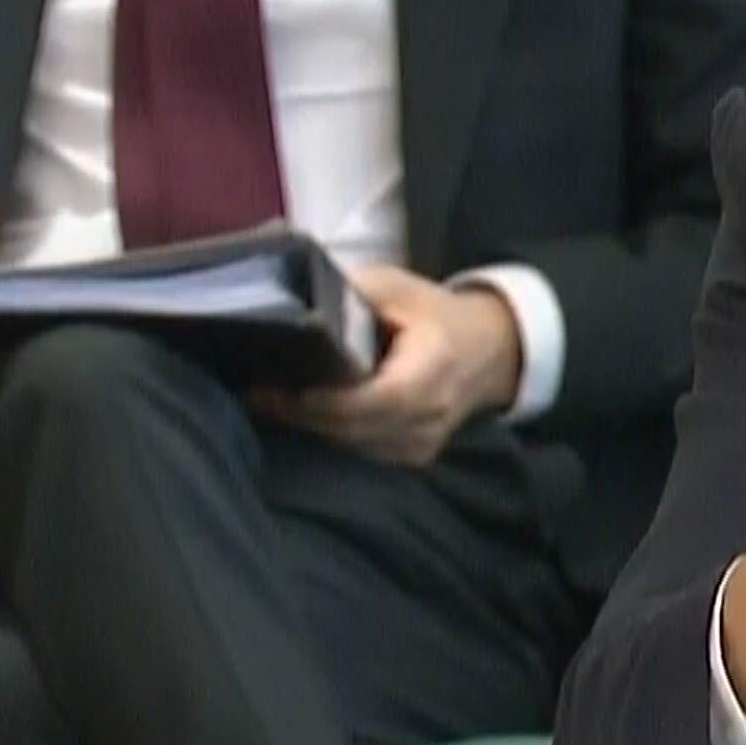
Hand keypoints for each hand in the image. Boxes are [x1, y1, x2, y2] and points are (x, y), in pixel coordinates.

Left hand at [255, 265, 521, 466]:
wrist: (488, 351)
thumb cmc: (436, 315)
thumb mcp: (395, 286)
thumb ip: (348, 291)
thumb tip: (292, 300)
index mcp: (433, 368)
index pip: (374, 399)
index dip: (321, 401)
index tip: (273, 388)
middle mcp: (431, 414)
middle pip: (352, 428)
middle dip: (300, 413)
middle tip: (257, 391)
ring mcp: (424, 443)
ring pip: (350, 446)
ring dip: (310, 426)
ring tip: (275, 399)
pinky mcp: (413, 458)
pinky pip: (360, 453)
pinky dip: (332, 434)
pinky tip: (312, 411)